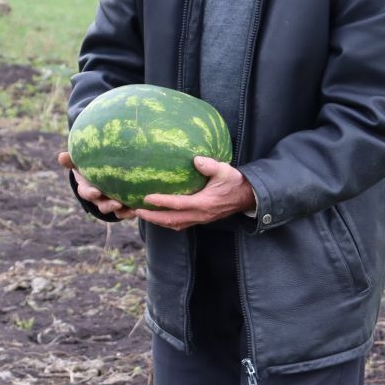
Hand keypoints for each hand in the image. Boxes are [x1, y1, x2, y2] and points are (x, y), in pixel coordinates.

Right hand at [57, 150, 143, 220]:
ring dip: (122, 211)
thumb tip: (60, 156)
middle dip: (109, 206)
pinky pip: (127, 211)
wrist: (103, 174)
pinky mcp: (122, 205)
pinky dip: (132, 212)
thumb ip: (71, 160)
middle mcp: (99, 199)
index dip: (90, 194)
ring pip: (115, 211)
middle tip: (116, 204)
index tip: (96, 192)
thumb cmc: (89, 167)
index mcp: (88, 188)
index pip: (86, 193)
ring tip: (131, 210)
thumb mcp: (80, 163)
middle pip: (102, 205)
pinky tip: (139, 209)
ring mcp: (110, 203)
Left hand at [135, 156, 255, 230]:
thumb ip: (210, 165)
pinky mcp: (201, 220)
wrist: (248, 197)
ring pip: (175, 225)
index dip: (161, 202)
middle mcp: (200, 215)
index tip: (146, 198)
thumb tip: (195, 159)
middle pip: (171, 220)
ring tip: (143, 214)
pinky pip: (181, 224)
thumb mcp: (224, 170)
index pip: (178, 204)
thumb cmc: (234, 182)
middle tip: (136, 211)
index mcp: (204, 203)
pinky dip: (168, 222)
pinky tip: (159, 216)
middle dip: (152, 217)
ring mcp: (200, 220)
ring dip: (158, 221)